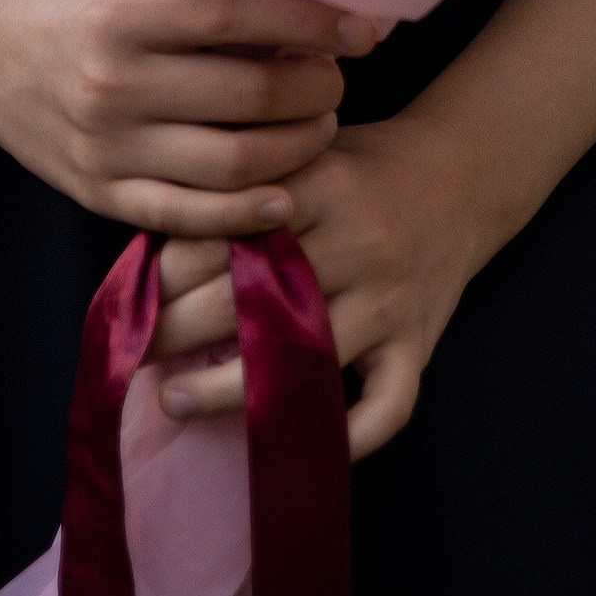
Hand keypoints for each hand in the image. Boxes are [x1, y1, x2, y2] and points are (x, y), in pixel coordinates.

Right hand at [0, 0, 372, 236]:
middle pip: (247, 97)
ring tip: (323, 125)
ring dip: (297, 148)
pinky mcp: (98, 192)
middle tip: (341, 78)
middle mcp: (113, 82)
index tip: (363, 28)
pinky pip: (187, 215)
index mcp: (123, 11)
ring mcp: (105, 145)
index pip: (238, 18)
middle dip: (316, 90)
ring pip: (230, 164)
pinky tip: (287, 196)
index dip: (311, 25)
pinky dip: (246, 213)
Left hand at [148, 115, 481, 457]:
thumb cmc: (359, 168)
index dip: (176, 266)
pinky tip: (288, 441)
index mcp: (324, 182)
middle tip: (134, 350)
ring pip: (307, 357)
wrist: (461, 174)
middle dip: (183, 327)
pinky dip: (344, 435)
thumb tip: (155, 250)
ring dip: (232, 387)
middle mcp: (361, 240)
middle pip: (258, 296)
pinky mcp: (419, 344)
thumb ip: (244, 192)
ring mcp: (392, 299)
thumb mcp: (304, 154)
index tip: (134, 292)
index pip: (236, 229)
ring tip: (174, 398)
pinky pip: (385, 407)